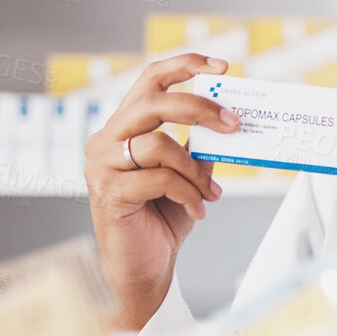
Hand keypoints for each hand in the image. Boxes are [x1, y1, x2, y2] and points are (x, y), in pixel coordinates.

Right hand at [86, 52, 241, 329]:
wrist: (143, 270)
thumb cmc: (162, 220)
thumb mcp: (186, 175)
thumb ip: (197, 146)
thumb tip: (230, 119)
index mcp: (122, 128)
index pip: (149, 80)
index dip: (184, 65)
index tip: (222, 66)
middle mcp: (105, 141)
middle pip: (154, 102)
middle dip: (199, 108)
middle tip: (234, 124)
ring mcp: (102, 167)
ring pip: (159, 144)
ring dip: (195, 170)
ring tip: (210, 194)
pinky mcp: (109, 194)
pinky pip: (159, 179)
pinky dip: (187, 194)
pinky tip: (198, 210)